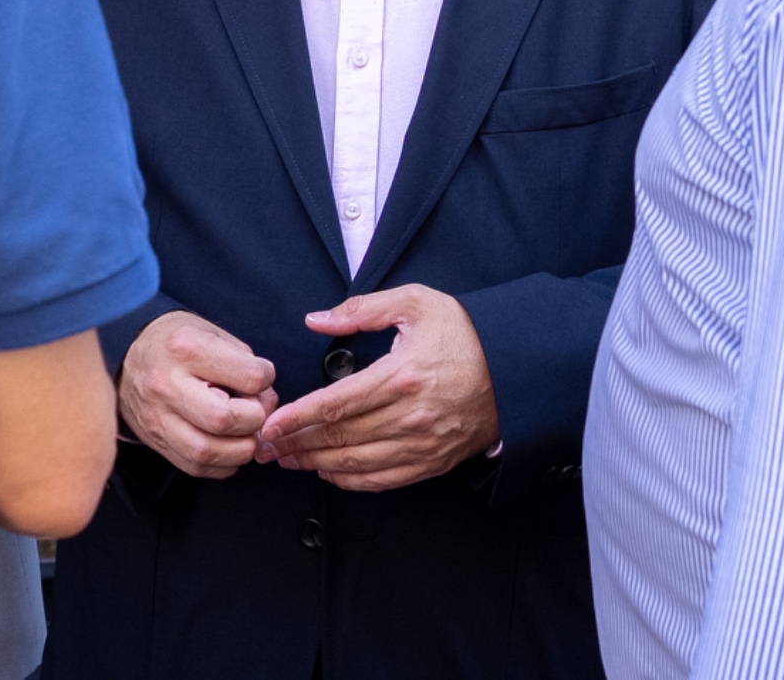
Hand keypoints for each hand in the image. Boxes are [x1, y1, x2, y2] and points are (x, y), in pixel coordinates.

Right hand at [117, 311, 278, 478]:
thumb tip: (267, 400)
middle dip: (253, 419)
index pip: (248, 377)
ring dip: (241, 448)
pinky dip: (223, 463)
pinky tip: (227, 444)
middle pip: (224, 419)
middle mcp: (167, 385)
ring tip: (245, 432)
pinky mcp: (156, 442)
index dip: (266, 379)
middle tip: (254, 409)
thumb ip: (244, 363)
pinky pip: (197, 467)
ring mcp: (157, 418)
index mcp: (186, 349)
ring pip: (208, 452)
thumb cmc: (177, 344)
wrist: (127, 357)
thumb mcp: (211, 333)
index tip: (260, 377)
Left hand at [256, 285, 499, 491]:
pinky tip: (328, 471)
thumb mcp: (416, 303)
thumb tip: (315, 320)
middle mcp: (410, 416)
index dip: (296, 417)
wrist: (517, 369)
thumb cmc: (465, 333)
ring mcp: (422, 444)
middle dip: (296, 444)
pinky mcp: (433, 462)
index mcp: (401, 376)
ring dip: (315, 464)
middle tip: (266, 446)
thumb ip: (360, 309)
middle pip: (338, 437)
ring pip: (356, 462)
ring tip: (288, 459)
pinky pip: (383, 480)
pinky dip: (351, 480)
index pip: (334, 404)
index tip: (269, 424)